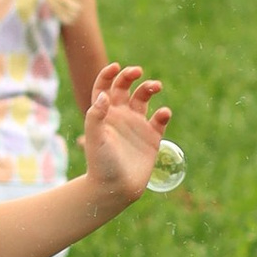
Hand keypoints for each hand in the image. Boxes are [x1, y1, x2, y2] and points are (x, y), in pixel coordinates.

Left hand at [77, 63, 167, 209]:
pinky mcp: (151, 137)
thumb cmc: (100, 164)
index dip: (108, 74)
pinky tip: (163, 114)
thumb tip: (104, 94)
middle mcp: (119, 116)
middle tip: (137, 72)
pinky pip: (159, 120)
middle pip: (125, 88)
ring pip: (144, 98)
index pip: (103, 87)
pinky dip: (163, 113)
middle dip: (131, 76)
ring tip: (155, 86)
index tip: (116, 67)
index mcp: (103, 114)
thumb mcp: (94, 138)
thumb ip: (96, 115)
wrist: (116, 188)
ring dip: (149, 88)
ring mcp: (136, 125)